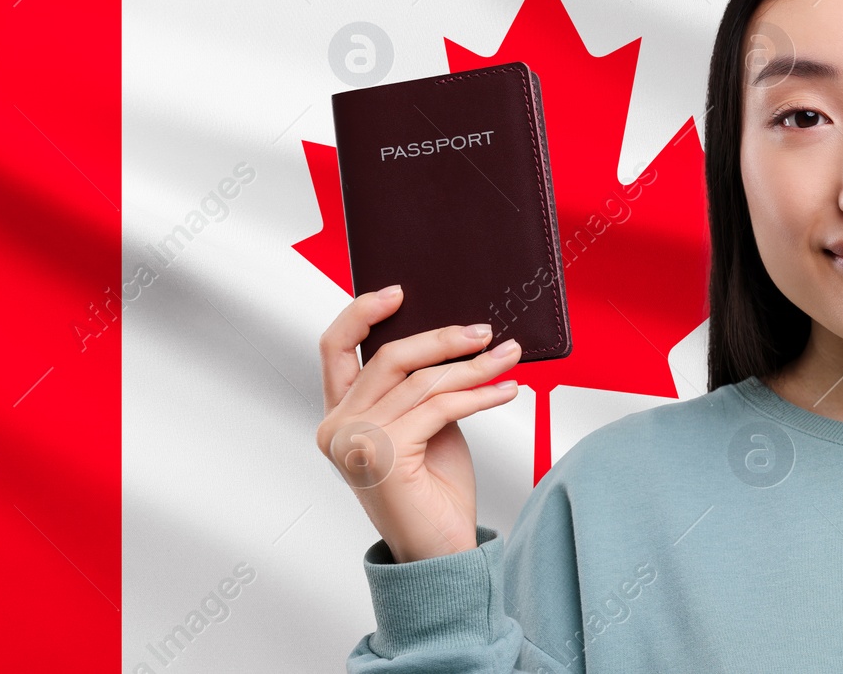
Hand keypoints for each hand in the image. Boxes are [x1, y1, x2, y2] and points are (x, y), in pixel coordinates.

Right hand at [315, 284, 522, 562]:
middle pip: (387, 358)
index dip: (362, 313)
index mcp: (337, 415)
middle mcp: (336, 427)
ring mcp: (354, 442)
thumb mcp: (423, 423)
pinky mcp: (382, 455)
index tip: (399, 292)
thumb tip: (453, 335)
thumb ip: (419, 386)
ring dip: (472, 367)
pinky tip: (505, 390)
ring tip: (508, 357)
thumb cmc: (432, 489)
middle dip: (442, 338)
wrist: (440, 551)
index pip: (334, 348)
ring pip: (420, 382)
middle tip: (483, 331)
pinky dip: (478, 395)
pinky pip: (439, 408)